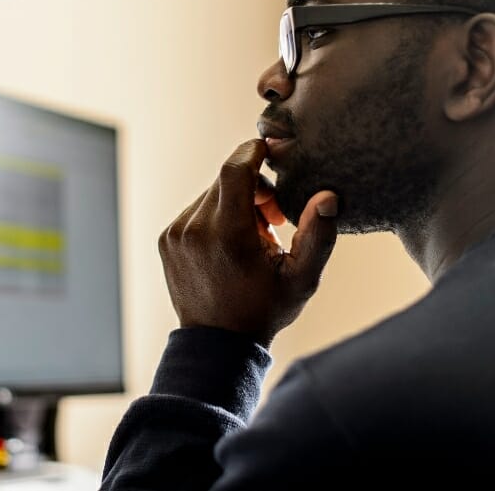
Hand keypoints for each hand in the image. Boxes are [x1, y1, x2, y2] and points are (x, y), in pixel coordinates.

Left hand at [159, 139, 338, 346]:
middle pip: (226, 180)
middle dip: (255, 188)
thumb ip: (318, 235)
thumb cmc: (264, 311)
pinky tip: (232, 244)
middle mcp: (194, 229)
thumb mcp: (302, 279)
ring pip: (212, 194)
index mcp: (227, 235)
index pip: (234, 169)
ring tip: (254, 238)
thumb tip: (328, 196)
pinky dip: (217, 216)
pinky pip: (197, 209)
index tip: (272, 149)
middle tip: (276, 219)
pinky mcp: (166, 238)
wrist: (217, 345)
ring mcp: (175, 233)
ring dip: (236, 203)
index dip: (253, 151)